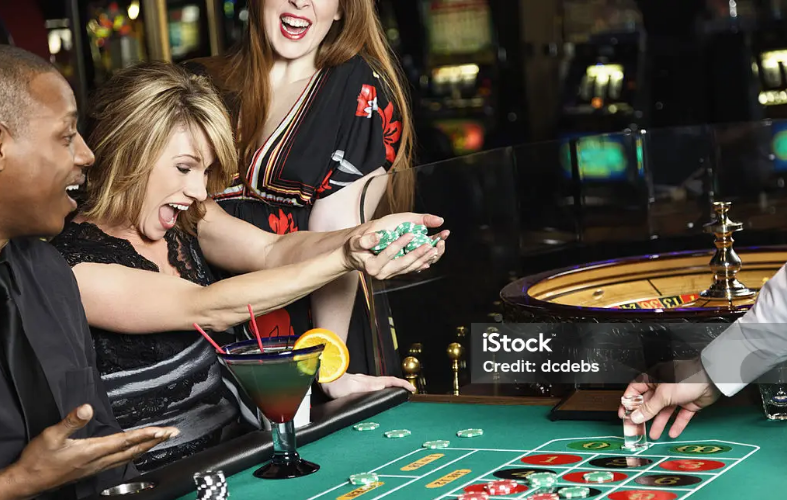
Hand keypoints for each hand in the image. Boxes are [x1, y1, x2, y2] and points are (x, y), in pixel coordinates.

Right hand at [2, 404, 177, 498]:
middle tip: (172, 433)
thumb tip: (87, 408)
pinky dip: (133, 453)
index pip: (125, 441)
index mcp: (92, 451)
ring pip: (128, 457)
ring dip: (147, 447)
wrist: (28, 481)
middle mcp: (98, 461)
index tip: (162, 430)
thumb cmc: (38, 459)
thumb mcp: (51, 436)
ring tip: (161, 439)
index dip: (145, 435)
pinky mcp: (92, 470)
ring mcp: (96, 467)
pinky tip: (136, 450)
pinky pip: (120, 461)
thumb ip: (71, 421)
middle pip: (133, 450)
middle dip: (154, 441)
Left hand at [320, 373, 415, 399]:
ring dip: (392, 385)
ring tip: (399, 391)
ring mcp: (363, 381)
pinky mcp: (358, 383)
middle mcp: (368, 380)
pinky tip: (379, 391)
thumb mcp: (352, 388)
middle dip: (401, 385)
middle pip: (389, 381)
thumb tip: (381, 387)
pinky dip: (383, 387)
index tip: (412, 388)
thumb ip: (366, 388)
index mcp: (370, 382)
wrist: (325, 377)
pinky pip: (375, 384)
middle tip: (410, 390)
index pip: (390, 381)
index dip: (402, 384)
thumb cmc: (336, 385)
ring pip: (382, 382)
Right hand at [345, 213, 448, 277]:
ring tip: (434, 249)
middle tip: (429, 245)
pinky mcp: (395, 272)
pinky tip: (430, 258)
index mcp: (372, 266)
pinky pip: (410, 269)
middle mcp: (382, 273)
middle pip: (403, 263)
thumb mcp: (355, 242)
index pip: (388, 254)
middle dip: (418, 254)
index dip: (399, 244)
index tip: (410, 234)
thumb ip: (364, 240)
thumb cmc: (353, 248)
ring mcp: (390, 274)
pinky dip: (421, 263)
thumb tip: (376, 236)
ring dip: (423, 259)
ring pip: (409, 268)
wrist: (352, 258)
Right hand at [619, 358, 721, 439]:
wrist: (712, 379)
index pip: (636, 391)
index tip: (624, 415)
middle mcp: (663, 387)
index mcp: (653, 379)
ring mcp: (676, 395)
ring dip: (658, 423)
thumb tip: (635, 417)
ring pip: (664, 412)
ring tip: (653, 435)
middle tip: (637, 430)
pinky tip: (672, 433)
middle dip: (643, 417)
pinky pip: (680, 416)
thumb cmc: (685, 378)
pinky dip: (676, 424)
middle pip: (649, 404)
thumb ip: (649, 408)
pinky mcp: (688, 403)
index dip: (628, 402)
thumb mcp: (663, 394)